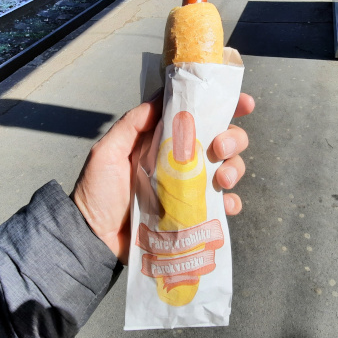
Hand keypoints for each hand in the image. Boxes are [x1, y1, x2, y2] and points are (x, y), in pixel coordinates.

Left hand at [71, 93, 254, 263]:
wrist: (93, 238)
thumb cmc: (96, 192)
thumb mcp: (107, 152)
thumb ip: (132, 125)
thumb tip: (160, 99)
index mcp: (163, 141)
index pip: (197, 117)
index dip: (224, 108)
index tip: (245, 104)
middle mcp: (181, 161)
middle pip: (222, 141)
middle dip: (233, 139)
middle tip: (220, 148)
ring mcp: (190, 188)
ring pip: (229, 169)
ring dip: (235, 169)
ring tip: (222, 179)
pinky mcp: (193, 215)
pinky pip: (223, 206)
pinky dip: (232, 202)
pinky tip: (225, 204)